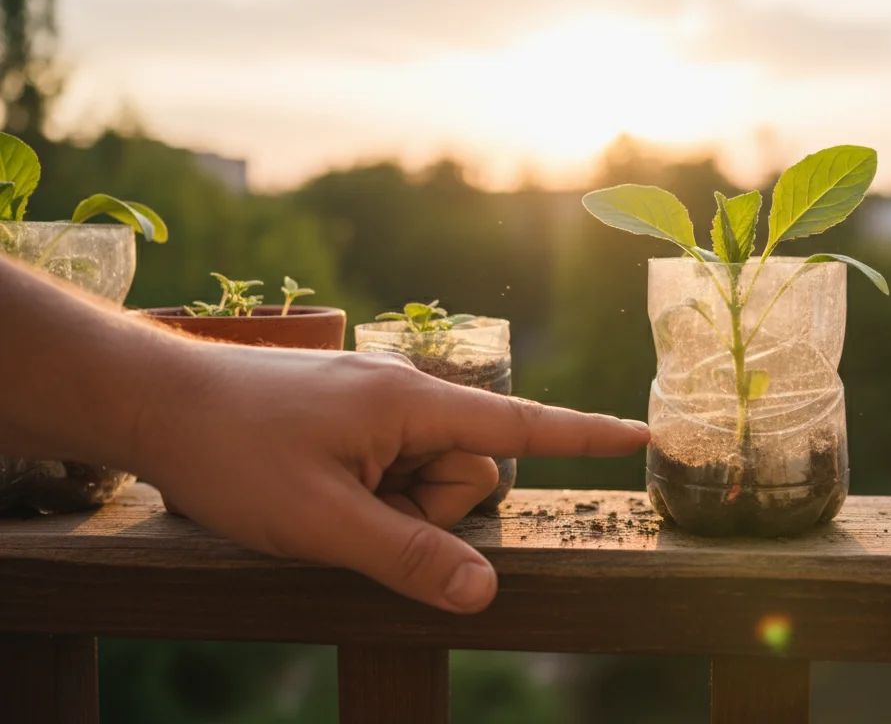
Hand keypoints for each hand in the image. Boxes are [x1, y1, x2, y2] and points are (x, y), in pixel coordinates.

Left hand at [132, 344, 648, 613]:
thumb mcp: (322, 521)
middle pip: (467, 471)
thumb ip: (408, 556)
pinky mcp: (347, 419)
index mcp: (411, 403)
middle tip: (354, 518)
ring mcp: (372, 406)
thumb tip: (484, 591)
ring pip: (426, 478)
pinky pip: (391, 468)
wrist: (149, 402)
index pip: (521, 424)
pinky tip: (317, 495)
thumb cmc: (233, 452)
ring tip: (324, 506)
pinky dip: (371, 496)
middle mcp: (403, 395)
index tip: (643, 434)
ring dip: (392, 509)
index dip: (586, 436)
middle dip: (429, 512)